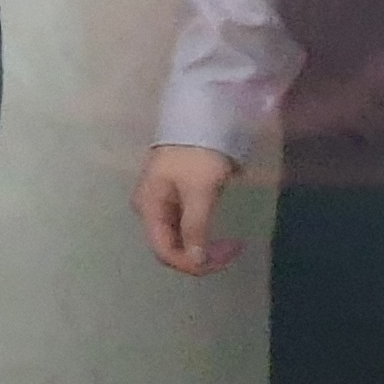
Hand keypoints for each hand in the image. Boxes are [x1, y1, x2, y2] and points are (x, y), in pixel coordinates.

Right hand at [136, 144, 243, 275]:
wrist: (198, 120)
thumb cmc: (197, 155)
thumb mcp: (199, 192)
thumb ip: (195, 227)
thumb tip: (194, 262)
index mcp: (149, 208)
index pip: (164, 251)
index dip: (193, 263)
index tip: (226, 256)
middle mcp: (149, 210)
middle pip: (170, 247)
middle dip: (201, 256)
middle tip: (233, 248)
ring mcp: (160, 204)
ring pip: (179, 239)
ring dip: (203, 247)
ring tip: (230, 243)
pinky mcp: (173, 198)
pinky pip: (184, 227)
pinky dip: (202, 235)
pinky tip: (218, 232)